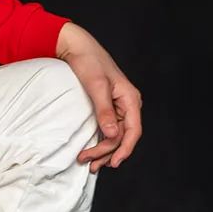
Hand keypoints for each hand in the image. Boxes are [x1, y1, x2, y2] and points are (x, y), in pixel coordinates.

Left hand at [56, 22, 143, 171]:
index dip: (125, 149)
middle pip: (123, 136)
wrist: (79, 48)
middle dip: (107, 152)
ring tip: (89, 163)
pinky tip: (93, 151)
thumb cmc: (89, 62)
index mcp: (130, 99)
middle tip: (90, 163)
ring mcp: (119, 107)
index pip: (133, 130)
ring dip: (103, 150)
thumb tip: (112, 134)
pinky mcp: (108, 108)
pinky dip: (100, 141)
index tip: (114, 163)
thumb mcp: (96, 86)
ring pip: (115, 135)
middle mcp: (128, 105)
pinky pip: (108, 129)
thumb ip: (105, 111)